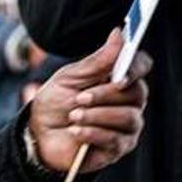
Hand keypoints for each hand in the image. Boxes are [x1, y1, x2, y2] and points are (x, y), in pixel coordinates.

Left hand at [27, 28, 151, 173]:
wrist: (40, 133)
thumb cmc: (57, 102)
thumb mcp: (71, 77)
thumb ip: (97, 60)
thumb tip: (118, 33)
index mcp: (118, 78)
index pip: (141, 66)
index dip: (135, 67)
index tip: (118, 73)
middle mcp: (129, 101)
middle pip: (137, 93)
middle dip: (105, 95)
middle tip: (80, 98)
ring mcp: (127, 126)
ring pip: (128, 117)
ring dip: (96, 115)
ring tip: (73, 116)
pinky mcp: (119, 148)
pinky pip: (115, 139)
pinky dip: (92, 133)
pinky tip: (75, 131)